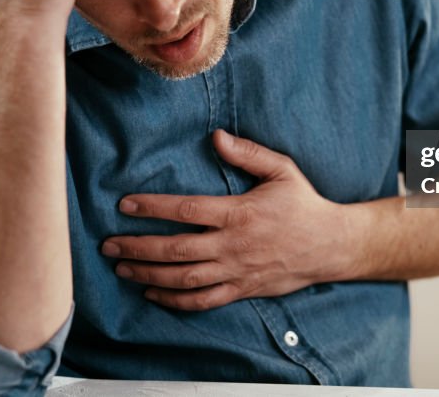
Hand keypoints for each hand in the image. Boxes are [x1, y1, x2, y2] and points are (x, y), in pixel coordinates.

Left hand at [102, 130, 351, 310]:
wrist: (330, 246)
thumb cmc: (303, 204)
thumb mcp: (281, 170)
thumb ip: (248, 153)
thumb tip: (216, 137)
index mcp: (239, 213)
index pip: (186, 210)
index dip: (152, 208)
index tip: (125, 204)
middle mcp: (233, 246)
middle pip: (175, 249)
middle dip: (137, 247)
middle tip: (108, 244)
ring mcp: (236, 271)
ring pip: (183, 279)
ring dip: (148, 275)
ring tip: (121, 268)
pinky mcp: (241, 290)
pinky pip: (202, 301)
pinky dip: (174, 301)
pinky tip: (152, 293)